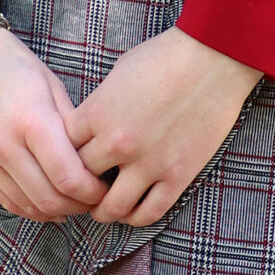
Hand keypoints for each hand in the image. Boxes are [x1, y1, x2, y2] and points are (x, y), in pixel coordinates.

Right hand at [0, 27, 108, 222]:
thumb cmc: (11, 64)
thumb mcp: (50, 86)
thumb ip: (71, 126)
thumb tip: (94, 160)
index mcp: (31, 120)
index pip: (68, 176)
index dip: (92, 192)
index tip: (105, 189)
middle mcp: (4, 145)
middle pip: (49, 199)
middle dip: (78, 206)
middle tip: (94, 200)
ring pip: (28, 206)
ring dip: (56, 212)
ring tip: (74, 202)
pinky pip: (6, 201)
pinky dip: (31, 208)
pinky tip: (48, 204)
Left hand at [68, 29, 261, 228]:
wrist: (213, 57)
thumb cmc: (164, 56)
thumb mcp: (117, 75)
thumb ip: (99, 106)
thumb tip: (90, 128)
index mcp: (97, 114)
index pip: (61, 150)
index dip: (63, 156)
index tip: (70, 159)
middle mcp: (117, 143)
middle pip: (81, 180)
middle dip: (79, 184)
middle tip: (82, 188)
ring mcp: (148, 163)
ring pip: (110, 208)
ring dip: (103, 211)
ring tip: (104, 207)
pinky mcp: (177, 175)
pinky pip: (148, 213)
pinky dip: (135, 217)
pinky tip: (133, 210)